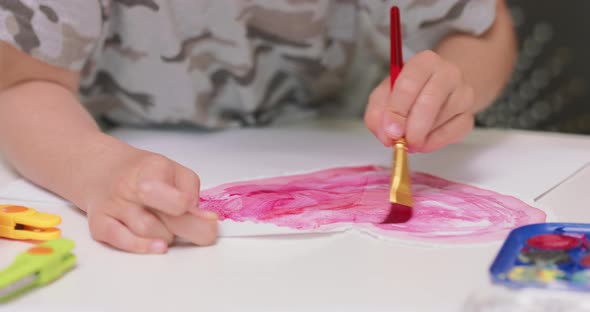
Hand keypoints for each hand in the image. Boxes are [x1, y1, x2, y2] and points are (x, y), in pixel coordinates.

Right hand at [81, 146, 217, 253]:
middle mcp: (127, 187)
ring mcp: (111, 207)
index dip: (187, 208)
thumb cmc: (144, 172)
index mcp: (150, 169)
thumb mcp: (175, 171)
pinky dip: (142, 247)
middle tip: (193, 226)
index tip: (197, 212)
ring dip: (166, 236)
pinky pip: (121, 242)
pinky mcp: (98, 224)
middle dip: (186, 228)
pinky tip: (157, 245)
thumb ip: (192, 193)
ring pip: (147, 233)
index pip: (171, 197)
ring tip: (166, 224)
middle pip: (164, 220)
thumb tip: (206, 220)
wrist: (102, 169)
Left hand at [365, 50, 475, 151]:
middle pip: (428, 103)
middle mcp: (448, 73)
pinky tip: (424, 142)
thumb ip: (378, 112)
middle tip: (400, 142)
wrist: (440, 90)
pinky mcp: (469, 115)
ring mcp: (463, 94)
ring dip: (421, 136)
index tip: (390, 131)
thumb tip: (387, 135)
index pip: (408, 85)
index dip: (396, 112)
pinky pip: (453, 133)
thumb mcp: (385, 93)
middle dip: (411, 128)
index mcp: (424, 61)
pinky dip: (434, 142)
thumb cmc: (409, 91)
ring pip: (440, 121)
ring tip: (409, 139)